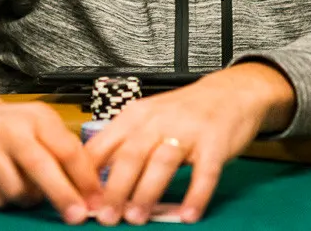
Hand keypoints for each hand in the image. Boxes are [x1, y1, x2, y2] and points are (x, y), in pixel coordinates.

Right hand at [0, 82, 101, 223]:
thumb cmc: (14, 125)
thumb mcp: (42, 124)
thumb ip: (65, 149)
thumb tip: (91, 186)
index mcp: (36, 118)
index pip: (66, 149)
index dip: (83, 178)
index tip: (96, 199)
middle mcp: (10, 131)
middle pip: (41, 168)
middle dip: (62, 195)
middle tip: (77, 216)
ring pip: (17, 191)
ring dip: (28, 198)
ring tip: (27, 184)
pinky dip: (5, 200)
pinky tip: (5, 184)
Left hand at [85, 63, 293, 225]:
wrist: (229, 92)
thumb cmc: (183, 113)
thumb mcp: (146, 120)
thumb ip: (123, 148)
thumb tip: (94, 185)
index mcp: (134, 117)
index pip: (103, 145)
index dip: (89, 176)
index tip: (81, 202)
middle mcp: (158, 121)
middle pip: (130, 155)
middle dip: (115, 189)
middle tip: (106, 217)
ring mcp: (188, 131)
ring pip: (162, 162)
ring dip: (147, 192)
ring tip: (137, 218)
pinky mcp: (215, 143)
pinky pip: (205, 172)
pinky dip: (196, 195)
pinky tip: (188, 214)